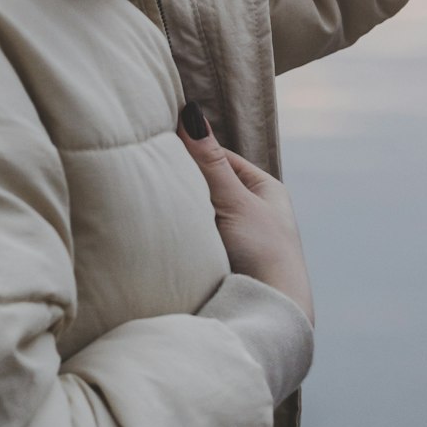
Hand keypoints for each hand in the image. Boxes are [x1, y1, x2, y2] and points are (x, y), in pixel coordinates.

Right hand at [177, 105, 313, 324]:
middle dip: (185, 185)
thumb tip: (190, 113)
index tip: (162, 148)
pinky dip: (184, 236)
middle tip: (154, 176)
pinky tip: (169, 235)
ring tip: (159, 206)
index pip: (221, 159)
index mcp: (265, 190)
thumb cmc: (264, 252)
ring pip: (201, 214)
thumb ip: (209, 161)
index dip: (193, 153)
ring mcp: (240, 239)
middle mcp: (254, 211)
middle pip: (209, 187)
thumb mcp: (236, 200)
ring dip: (184, 213)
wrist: (272, 314)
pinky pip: (198, 239)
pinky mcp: (226, 263)